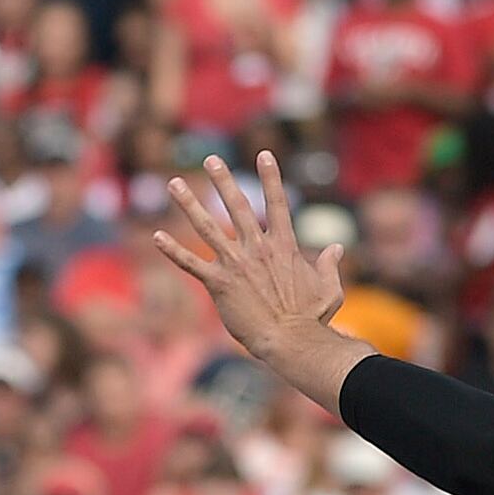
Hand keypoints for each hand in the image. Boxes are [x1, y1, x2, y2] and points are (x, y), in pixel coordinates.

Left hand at [149, 151, 361, 411]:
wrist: (290, 340)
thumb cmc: (312, 318)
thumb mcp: (330, 287)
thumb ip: (330, 264)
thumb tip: (336, 248)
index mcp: (284, 246)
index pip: (277, 203)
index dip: (271, 177)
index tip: (263, 154)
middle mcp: (257, 248)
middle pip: (238, 205)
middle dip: (223, 180)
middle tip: (211, 159)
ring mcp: (236, 264)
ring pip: (207, 227)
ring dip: (189, 203)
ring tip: (174, 184)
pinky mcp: (218, 283)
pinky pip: (190, 263)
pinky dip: (173, 250)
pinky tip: (156, 236)